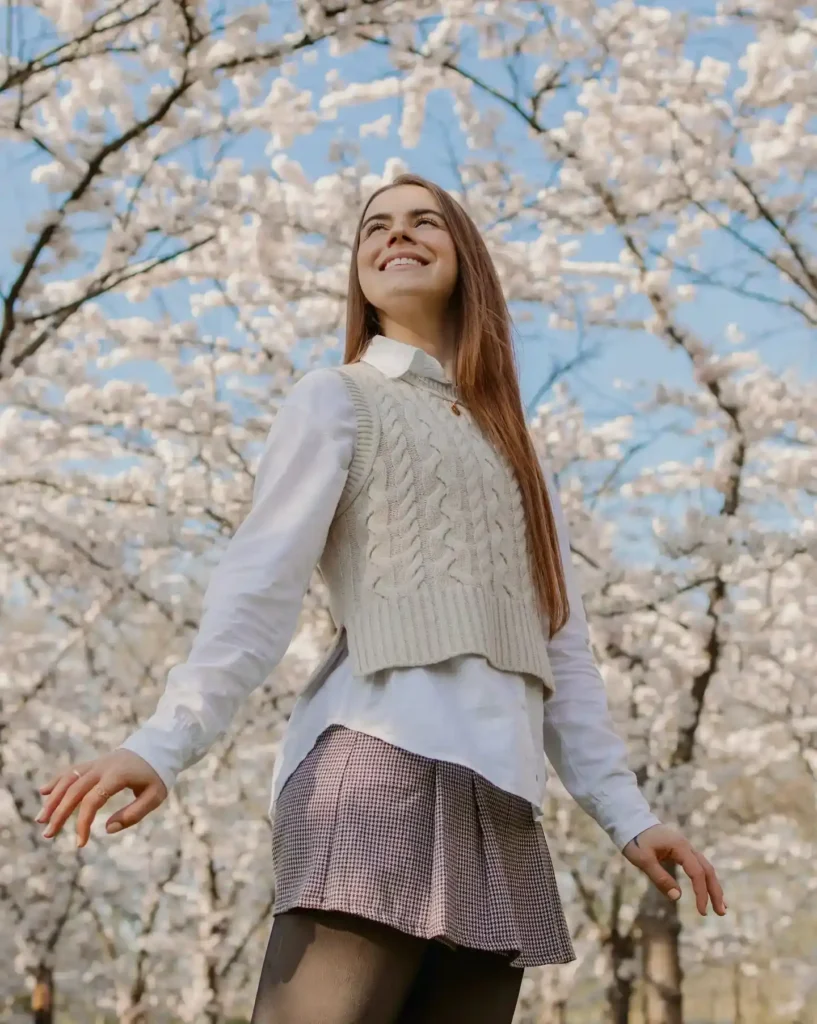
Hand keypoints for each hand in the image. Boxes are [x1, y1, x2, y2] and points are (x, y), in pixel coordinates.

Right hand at [38, 749, 167, 848]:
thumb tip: (108, 828)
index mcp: (117, 776)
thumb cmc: (157, 775)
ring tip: (41, 819)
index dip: (83, 822)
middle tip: (48, 834)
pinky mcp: (94, 763)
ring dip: (53, 799)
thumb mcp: (155, 796)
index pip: (92, 800)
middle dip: (59, 813)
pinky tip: (44, 792)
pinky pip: (72, 770)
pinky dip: (57, 780)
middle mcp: (102, 767)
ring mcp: (96, 763)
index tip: (80, 843)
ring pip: (68, 779)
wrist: (158, 747)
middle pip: (74, 790)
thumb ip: (134, 813)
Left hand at [622, 824, 726, 916]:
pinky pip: (698, 866)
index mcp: (679, 847)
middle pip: (707, 870)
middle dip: (715, 891)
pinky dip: (705, 879)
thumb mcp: (643, 860)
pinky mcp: (681, 851)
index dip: (701, 893)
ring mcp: (685, 847)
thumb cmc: (635, 841)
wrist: (631, 822)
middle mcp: (687, 846)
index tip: (701, 912)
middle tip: (721, 912)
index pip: (697, 873)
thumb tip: (677, 897)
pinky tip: (707, 891)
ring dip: (713, 886)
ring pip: (705, 868)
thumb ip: (660, 878)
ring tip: (721, 907)